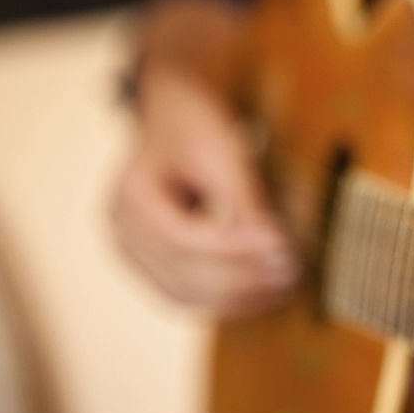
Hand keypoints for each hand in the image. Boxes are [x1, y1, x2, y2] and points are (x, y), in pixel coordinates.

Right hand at [111, 68, 298, 316]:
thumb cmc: (196, 124)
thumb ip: (245, 202)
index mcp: (132, 195)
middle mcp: (122, 230)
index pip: (183, 238)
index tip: (280, 247)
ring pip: (184, 293)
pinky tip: (262, 294)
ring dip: (236, 298)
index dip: (233, 249)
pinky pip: (187, 294)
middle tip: (291, 272)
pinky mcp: (153, 263)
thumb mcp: (224, 153)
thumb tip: (276, 247)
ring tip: (284, 287)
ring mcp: (133, 251)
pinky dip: (224, 299)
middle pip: (182, 272)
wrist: (173, 112)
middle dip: (241, 278)